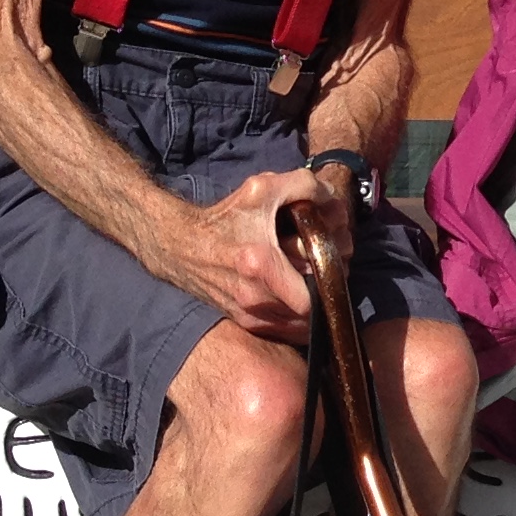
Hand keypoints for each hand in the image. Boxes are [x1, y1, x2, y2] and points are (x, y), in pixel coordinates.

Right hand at [175, 165, 341, 340]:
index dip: (331, 278)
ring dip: (315, 304)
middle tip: (333, 262)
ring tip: (317, 276)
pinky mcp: (246, 322)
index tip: (333, 256)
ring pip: (300, 324)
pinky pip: (285, 329)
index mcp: (260, 264)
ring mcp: (249, 314)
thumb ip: (304, 185)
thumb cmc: (225, 217)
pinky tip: (301, 290)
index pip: (312, 295)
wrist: (182, 246)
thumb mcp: (263, 188)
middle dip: (327, 286)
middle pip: (311, 308)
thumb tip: (334, 198)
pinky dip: (299, 316)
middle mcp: (254, 297)